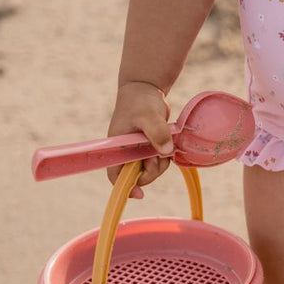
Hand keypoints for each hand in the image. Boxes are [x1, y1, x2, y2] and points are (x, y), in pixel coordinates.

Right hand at [106, 81, 174, 196]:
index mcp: (117, 148)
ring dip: (161, 162)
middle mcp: (125, 153)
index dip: (125, 186)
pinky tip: (167, 141)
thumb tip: (165, 152)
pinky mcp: (148, 148)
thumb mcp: (149, 115)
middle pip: (137, 176)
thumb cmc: (141, 101)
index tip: (139, 194)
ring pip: (151, 170)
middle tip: (159, 153)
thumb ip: (156, 132)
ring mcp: (137, 152)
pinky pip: (158, 162)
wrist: (145, 89)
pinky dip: (165, 156)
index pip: (115, 175)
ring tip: (164, 143)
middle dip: (152, 169)